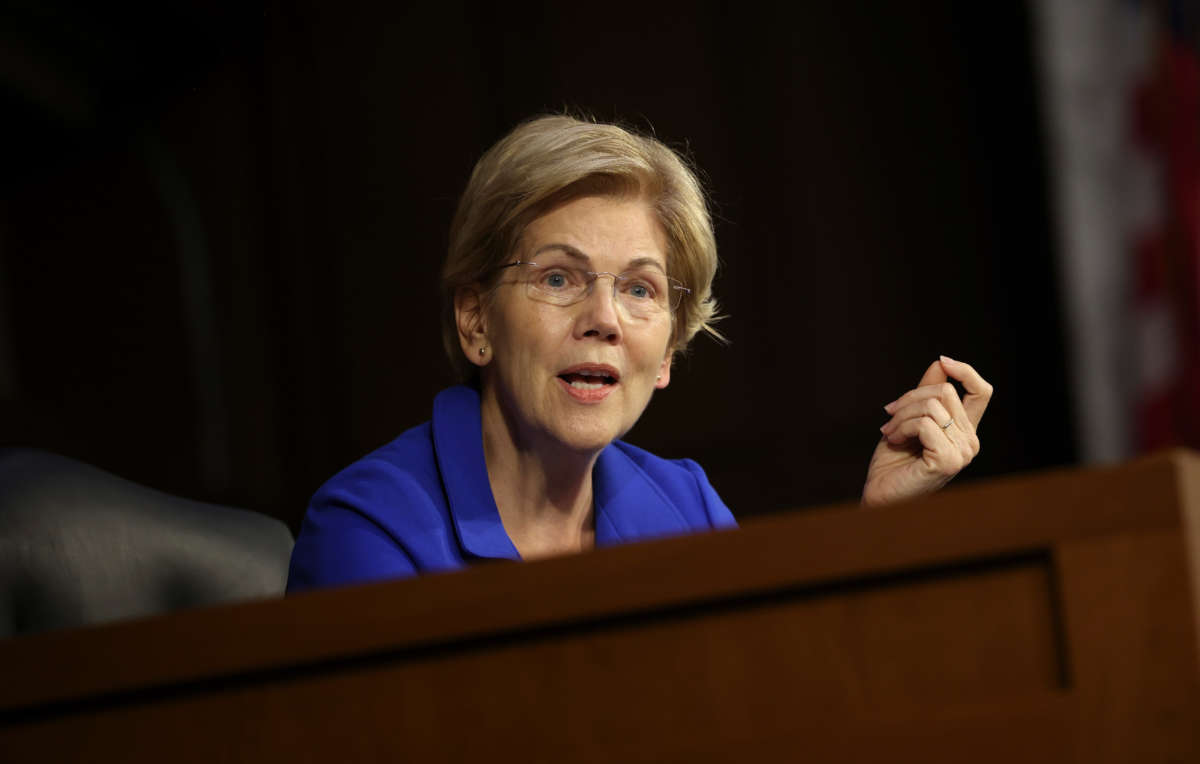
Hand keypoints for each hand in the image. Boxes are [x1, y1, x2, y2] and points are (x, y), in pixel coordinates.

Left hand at [861, 355, 992, 505]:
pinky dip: (901, 427)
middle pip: (945, 391)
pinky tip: (893, 441)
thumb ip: (925, 394)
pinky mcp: (948, 460)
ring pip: (931, 405)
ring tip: (889, 432)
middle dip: (909, 397)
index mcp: (964, 431)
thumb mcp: (909, 420)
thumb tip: (941, 363)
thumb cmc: (893, 463)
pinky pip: (924, 423)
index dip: (965, 371)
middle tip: (889, 416)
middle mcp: (970, 441)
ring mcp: (962, 453)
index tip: (942, 361)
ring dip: (900, 415)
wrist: (880, 496)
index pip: (982, 391)